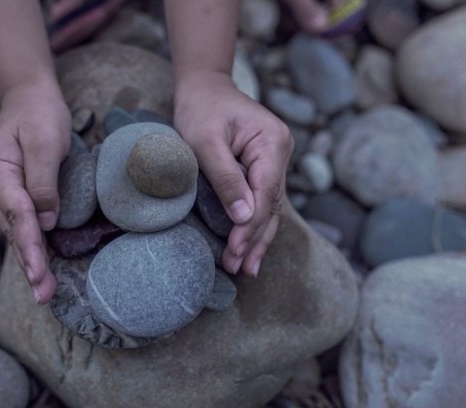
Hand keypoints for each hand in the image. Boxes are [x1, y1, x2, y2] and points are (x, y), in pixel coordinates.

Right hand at [0, 81, 70, 303]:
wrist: (30, 98)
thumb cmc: (39, 115)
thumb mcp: (45, 142)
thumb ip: (44, 182)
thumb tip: (46, 223)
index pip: (17, 215)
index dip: (31, 246)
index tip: (38, 273)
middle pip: (15, 232)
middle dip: (30, 265)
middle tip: (43, 295)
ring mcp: (4, 195)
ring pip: (19, 234)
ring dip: (32, 263)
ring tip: (44, 292)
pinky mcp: (18, 197)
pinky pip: (25, 226)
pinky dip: (34, 248)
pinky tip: (42, 269)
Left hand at [174, 71, 292, 276]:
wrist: (205, 88)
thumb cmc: (202, 109)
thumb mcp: (205, 140)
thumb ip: (225, 178)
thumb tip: (243, 217)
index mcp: (272, 142)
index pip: (266, 192)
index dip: (251, 224)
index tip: (235, 249)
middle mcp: (280, 153)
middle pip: (272, 204)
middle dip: (255, 238)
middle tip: (238, 268)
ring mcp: (275, 161)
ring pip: (271, 207)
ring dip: (258, 238)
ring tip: (246, 268)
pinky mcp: (263, 169)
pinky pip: (263, 201)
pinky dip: (255, 225)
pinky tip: (249, 248)